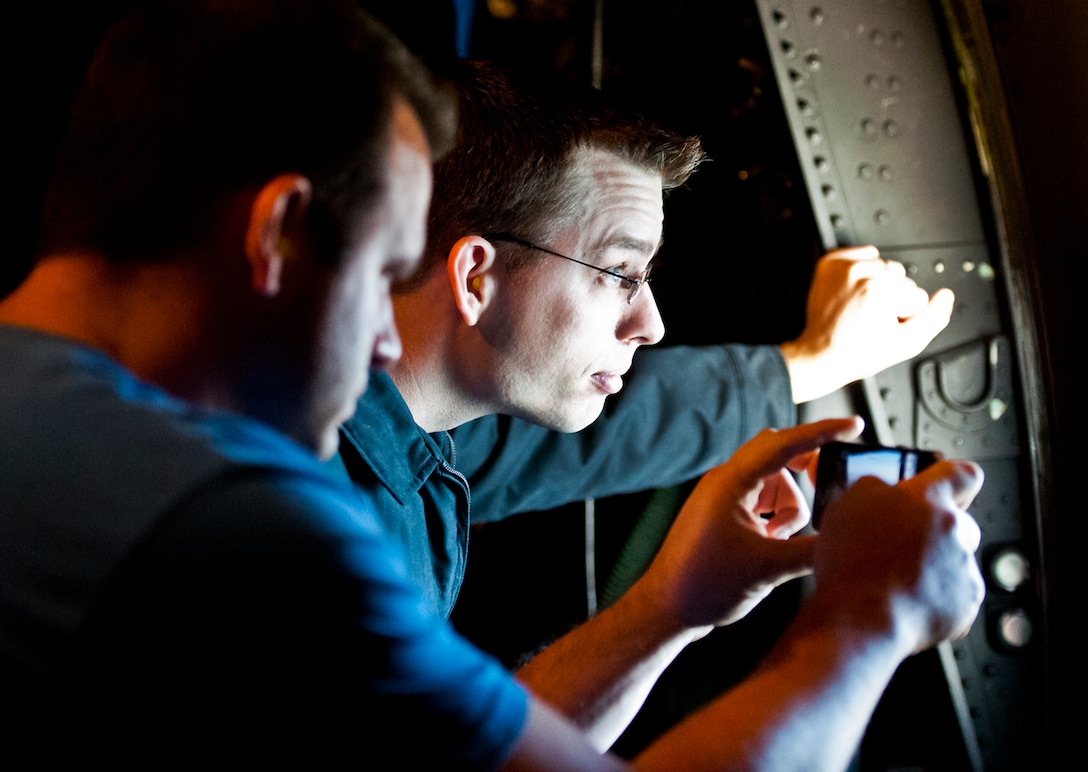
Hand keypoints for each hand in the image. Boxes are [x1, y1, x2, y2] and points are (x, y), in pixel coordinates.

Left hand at [636, 416, 864, 630]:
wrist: (667, 608)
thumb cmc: (706, 585)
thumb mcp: (768, 569)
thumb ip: (813, 551)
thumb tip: (850, 538)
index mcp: (731, 482)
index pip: (785, 444)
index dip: (823, 432)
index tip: (855, 424)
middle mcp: (726, 481)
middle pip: (780, 455)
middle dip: (807, 472)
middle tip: (828, 488)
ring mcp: (724, 496)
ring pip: (776, 483)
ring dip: (788, 509)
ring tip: (776, 543)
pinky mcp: (725, 513)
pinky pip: (763, 500)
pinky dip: (776, 518)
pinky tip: (770, 544)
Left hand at [780, 246, 954, 403]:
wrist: (821, 353)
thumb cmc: (857, 352)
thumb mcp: (905, 344)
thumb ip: (934, 318)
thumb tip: (946, 296)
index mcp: (879, 291)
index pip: (919, 296)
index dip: (906, 315)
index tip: (885, 326)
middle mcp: (860, 273)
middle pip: (903, 280)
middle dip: (893, 299)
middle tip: (871, 319)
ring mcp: (842, 267)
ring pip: (885, 268)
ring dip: (879, 285)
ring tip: (862, 306)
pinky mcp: (831, 263)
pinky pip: (865, 254)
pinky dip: (865, 270)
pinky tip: (856, 291)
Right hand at [813, 459, 984, 653]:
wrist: (861, 619)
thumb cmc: (850, 566)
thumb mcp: (846, 507)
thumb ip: (875, 490)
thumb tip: (886, 490)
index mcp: (924, 498)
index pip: (961, 473)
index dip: (955, 479)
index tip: (948, 487)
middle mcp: (951, 526)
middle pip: (959, 520)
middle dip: (938, 531)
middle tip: (907, 545)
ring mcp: (963, 565)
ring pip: (956, 558)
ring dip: (937, 565)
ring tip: (900, 580)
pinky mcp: (968, 600)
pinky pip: (958, 593)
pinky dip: (938, 597)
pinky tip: (908, 600)